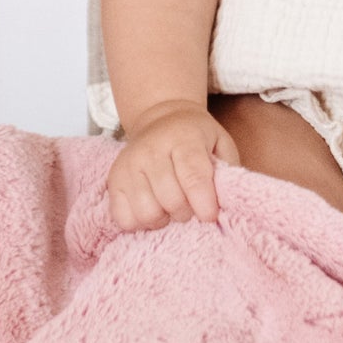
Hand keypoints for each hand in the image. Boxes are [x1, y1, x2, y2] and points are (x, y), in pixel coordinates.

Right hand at [107, 99, 241, 232]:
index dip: (204, 202)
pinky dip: (141, 222)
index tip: (210, 216)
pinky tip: (153, 208)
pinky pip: (124, 218)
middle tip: (191, 206)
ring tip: (171, 207)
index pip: (192, 176)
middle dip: (187, 212)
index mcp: (183, 138)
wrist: (161, 120)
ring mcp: (128, 164)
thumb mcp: (221, 143)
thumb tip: (228, 202)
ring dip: (164, 218)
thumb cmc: (196, 138)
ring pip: (147, 212)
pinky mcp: (114, 180)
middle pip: (171, 200)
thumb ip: (228, 170)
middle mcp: (151, 149)